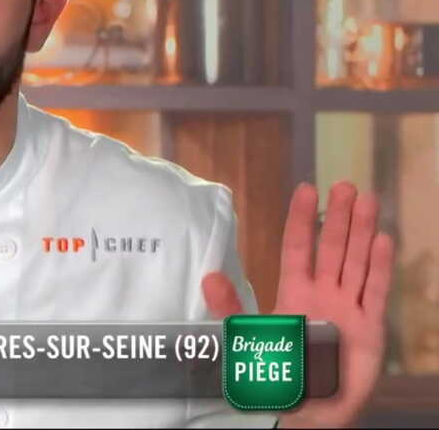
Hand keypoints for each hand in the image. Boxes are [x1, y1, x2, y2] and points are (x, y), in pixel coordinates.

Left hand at [201, 182, 395, 428]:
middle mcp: (322, 295)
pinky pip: (374, 292)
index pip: (297, 248)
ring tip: (367, 198)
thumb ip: (230, 309)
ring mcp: (347, 308)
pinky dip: (379, 267)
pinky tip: (383, 239)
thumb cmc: (276, 374)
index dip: (301, 219)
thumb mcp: (245, 338)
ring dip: (361, 231)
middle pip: (332, 248)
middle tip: (345, 185)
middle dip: (338, 217)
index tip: (306, 189)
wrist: (307, 410)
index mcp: (293, 292)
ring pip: (355, 262)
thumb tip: (209, 277)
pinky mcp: (369, 328)